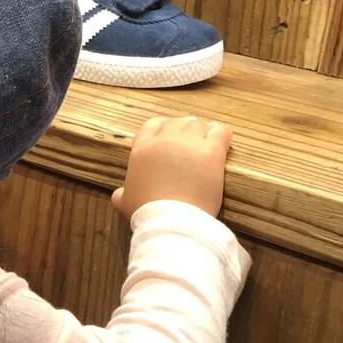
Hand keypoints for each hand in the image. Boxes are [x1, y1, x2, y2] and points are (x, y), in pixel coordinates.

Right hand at [111, 115, 232, 220]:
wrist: (170, 220)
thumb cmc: (147, 213)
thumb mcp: (126, 202)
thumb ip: (122, 193)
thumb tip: (119, 194)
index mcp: (142, 149)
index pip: (153, 124)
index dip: (163, 129)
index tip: (170, 138)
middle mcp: (164, 140)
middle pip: (178, 122)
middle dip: (185, 131)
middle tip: (191, 146)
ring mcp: (188, 143)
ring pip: (199, 125)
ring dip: (203, 133)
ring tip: (207, 146)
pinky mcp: (211, 152)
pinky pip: (221, 131)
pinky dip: (221, 134)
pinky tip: (222, 144)